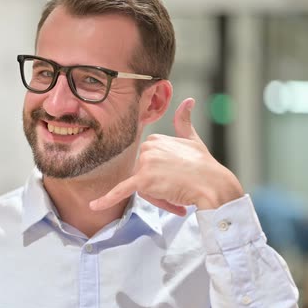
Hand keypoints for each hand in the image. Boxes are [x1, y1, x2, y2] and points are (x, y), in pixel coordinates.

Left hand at [89, 98, 243, 215]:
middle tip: (180, 187)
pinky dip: (106, 200)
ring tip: (177, 194)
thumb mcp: (193, 140)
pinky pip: (121, 191)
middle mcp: (147, 147)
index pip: (147, 164)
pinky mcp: (143, 181)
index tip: (179, 177)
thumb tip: (188, 100)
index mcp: (154, 139)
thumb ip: (184, 121)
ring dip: (158, 196)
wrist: (213, 185)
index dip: (162, 175)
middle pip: (142, 176)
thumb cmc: (205, 166)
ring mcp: (145, 163)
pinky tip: (94, 206)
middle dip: (159, 187)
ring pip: (140, 188)